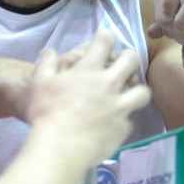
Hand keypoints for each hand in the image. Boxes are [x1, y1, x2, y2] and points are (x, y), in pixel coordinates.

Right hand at [25, 31, 151, 162]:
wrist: (60, 148)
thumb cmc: (46, 113)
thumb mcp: (40, 83)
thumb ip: (47, 64)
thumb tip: (50, 51)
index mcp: (89, 70)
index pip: (104, 42)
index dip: (106, 36)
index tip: (105, 38)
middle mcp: (109, 84)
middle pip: (131, 60)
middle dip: (130, 57)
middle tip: (125, 63)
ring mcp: (120, 107)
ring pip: (142, 92)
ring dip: (138, 90)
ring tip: (131, 94)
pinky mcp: (123, 128)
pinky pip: (131, 120)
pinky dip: (124, 120)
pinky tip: (116, 123)